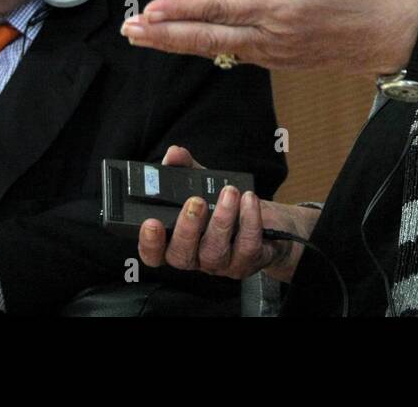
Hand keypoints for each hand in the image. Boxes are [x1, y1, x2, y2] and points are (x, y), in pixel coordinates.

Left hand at [120, 0, 417, 74]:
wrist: (390, 40)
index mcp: (281, 8)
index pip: (221, 8)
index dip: (184, 9)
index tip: (151, 9)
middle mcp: (271, 36)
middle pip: (207, 37)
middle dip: (165, 34)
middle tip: (130, 30)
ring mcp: (273, 52)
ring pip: (216, 49)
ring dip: (178, 42)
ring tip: (145, 36)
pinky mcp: (278, 59)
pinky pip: (231, 54)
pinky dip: (204, 47)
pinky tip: (187, 42)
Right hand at [137, 146, 311, 282]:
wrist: (269, 223)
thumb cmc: (226, 206)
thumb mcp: (203, 184)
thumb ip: (185, 169)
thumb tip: (174, 154)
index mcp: (177, 241)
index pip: (155, 254)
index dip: (149, 243)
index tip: (151, 223)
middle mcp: (195, 257)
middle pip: (181, 256)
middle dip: (186, 228)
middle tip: (195, 201)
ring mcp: (221, 263)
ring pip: (215, 251)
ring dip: (221, 219)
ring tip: (228, 192)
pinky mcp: (248, 260)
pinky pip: (247, 245)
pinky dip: (249, 220)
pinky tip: (248, 199)